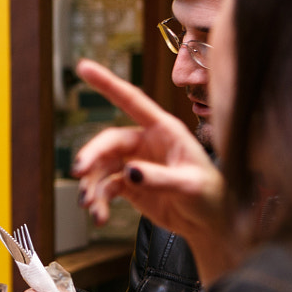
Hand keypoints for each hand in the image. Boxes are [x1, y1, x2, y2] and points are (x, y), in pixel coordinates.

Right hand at [72, 59, 224, 238]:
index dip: (107, 83)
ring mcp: (135, 162)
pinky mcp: (129, 184)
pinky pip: (104, 187)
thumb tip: (129, 172)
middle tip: (79, 172)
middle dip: (91, 156)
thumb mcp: (190, 185)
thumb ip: (160, 178)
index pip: (131, 100)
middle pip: (108, 141)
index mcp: (164, 130)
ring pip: (101, 167)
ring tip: (89, 206)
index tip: (83, 67)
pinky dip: (98, 201)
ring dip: (91, 186)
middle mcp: (146, 142)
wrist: (211, 224)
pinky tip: (100, 216)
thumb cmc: (211, 197)